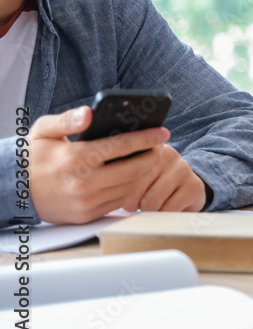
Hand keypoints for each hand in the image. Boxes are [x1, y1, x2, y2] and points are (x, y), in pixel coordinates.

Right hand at [29, 107, 168, 223]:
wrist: (14, 191)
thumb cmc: (32, 157)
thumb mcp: (43, 131)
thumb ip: (67, 119)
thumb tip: (89, 113)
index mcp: (77, 157)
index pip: (123, 145)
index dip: (147, 137)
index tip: (162, 131)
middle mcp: (85, 182)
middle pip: (134, 168)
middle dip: (152, 155)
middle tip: (159, 145)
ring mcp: (87, 201)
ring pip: (131, 186)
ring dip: (144, 172)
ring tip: (148, 159)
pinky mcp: (88, 215)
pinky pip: (120, 201)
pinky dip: (130, 188)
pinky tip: (133, 176)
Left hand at [123, 145, 206, 212]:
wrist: (188, 190)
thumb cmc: (155, 185)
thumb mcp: (138, 176)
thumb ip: (123, 175)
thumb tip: (109, 191)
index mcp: (149, 149)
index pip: (125, 174)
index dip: (122, 192)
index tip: (126, 196)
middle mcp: (168, 154)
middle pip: (136, 188)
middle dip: (134, 203)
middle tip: (140, 203)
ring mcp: (183, 169)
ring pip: (151, 202)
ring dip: (149, 211)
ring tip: (153, 205)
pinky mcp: (194, 186)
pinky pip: (168, 210)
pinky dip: (164, 216)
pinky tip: (167, 208)